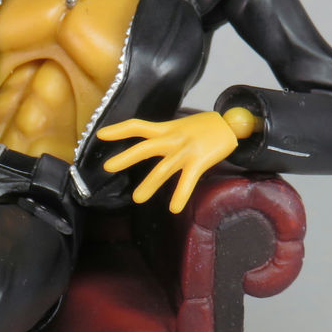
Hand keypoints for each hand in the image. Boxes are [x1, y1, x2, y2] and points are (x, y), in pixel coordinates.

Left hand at [96, 111, 240, 213]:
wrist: (231, 123)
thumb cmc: (204, 128)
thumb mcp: (179, 127)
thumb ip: (163, 136)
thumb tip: (148, 145)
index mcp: (166, 129)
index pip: (137, 126)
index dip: (118, 129)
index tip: (100, 135)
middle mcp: (172, 138)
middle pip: (145, 147)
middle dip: (126, 157)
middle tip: (108, 167)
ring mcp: (186, 150)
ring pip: (164, 168)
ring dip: (150, 184)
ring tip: (137, 198)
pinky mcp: (200, 160)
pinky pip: (188, 179)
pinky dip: (180, 194)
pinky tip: (173, 208)